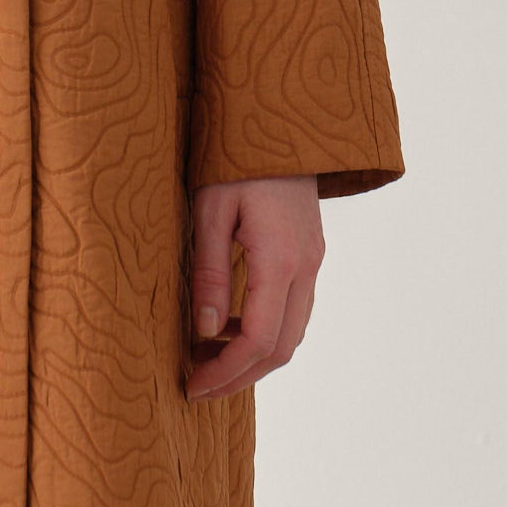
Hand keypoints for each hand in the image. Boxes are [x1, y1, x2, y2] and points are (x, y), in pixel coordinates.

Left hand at [186, 176, 325, 397]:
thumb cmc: (237, 159)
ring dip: (253, 356)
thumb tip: (207, 331)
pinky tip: (229, 326)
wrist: (283, 120)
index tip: (193, 386)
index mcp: (280, 259)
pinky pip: (294, 310)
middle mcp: (305, 267)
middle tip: (198, 386)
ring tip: (207, 357)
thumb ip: (209, 274)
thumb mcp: (209, 211)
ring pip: (292, 333)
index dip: (226, 371)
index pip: (259, 340)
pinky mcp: (310, 254)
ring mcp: (313, 261)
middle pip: (282, 348)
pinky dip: (264, 331)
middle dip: (240, 376)